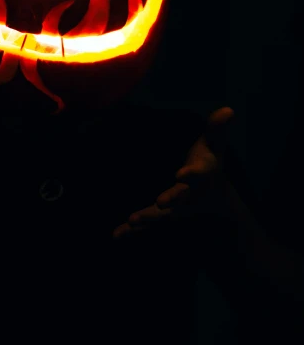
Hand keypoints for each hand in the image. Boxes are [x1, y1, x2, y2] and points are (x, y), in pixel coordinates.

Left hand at [113, 107, 234, 237]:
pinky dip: (131, 230)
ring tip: (132, 221)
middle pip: (180, 197)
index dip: (191, 174)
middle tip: (161, 202)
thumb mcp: (214, 145)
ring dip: (148, 217)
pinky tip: (116, 235)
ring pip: (162, 215)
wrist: (216, 197)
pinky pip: (147, 223)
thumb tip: (228, 110)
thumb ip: (216, 128)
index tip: (182, 174)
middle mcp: (190, 194)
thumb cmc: (210, 162)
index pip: (198, 174)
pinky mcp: (163, 216)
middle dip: (171, 199)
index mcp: (202, 175)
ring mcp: (176, 208)